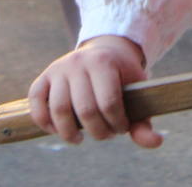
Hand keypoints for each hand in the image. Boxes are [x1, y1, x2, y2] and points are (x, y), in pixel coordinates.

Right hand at [28, 35, 160, 147]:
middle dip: (97, 131)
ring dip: (69, 133)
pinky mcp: (44, 76)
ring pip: (58, 109)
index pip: (109, 103)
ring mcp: (59, 68)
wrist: (105, 50)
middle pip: (85, 110)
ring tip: (80, 138)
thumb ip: (143, 120)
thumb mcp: (137, 91)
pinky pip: (36, 101)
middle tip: (104, 134)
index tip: (121, 128)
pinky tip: (57, 130)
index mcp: (104, 62)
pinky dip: (43, 121)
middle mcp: (79, 62)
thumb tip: (156, 142)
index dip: (116, 124)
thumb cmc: (123, 76)